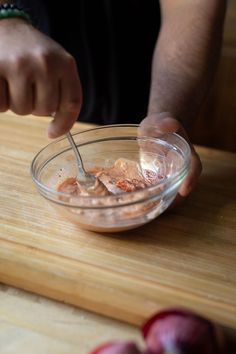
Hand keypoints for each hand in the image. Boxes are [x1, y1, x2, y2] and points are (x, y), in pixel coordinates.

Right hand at [0, 18, 81, 137]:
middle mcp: (45, 63)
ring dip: (17, 104)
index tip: (53, 133)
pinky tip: (2, 83)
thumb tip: (55, 132)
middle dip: (35, 106)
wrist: (6, 27)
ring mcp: (19, 65)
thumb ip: (62, 91)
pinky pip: (1, 105)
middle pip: (43, 110)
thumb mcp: (57, 64)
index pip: (71, 103)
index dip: (64, 123)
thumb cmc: (33, 53)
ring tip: (14, 84)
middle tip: (28, 87)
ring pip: (22, 110)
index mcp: (65, 63)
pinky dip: (1, 102)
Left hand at [139, 113, 201, 205]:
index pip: (194, 167)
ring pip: (171, 192)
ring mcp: (171, 176)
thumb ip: (165, 121)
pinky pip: (159, 192)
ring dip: (163, 202)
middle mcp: (181, 168)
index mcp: (186, 153)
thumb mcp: (160, 120)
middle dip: (175, 199)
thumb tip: (170, 124)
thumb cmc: (159, 124)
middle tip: (163, 209)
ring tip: (149, 210)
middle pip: (184, 186)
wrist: (156, 130)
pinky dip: (151, 198)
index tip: (184, 191)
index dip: (191, 180)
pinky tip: (139, 203)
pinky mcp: (159, 180)